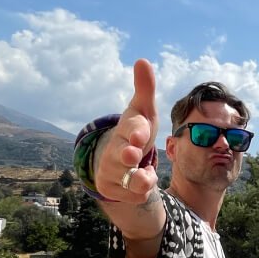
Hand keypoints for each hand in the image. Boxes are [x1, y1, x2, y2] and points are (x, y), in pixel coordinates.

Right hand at [95, 59, 158, 203]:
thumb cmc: (137, 131)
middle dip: (127, 156)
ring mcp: (111, 170)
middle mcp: (115, 149)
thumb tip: (142, 61)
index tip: (140, 135)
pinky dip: (142, 192)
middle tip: (131, 155)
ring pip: (131, 181)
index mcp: (127, 128)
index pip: (131, 128)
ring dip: (142, 180)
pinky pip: (135, 196)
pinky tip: (141, 182)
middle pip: (121, 155)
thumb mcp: (144, 112)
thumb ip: (145, 89)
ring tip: (146, 174)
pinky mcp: (112, 189)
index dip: (136, 132)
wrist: (122, 159)